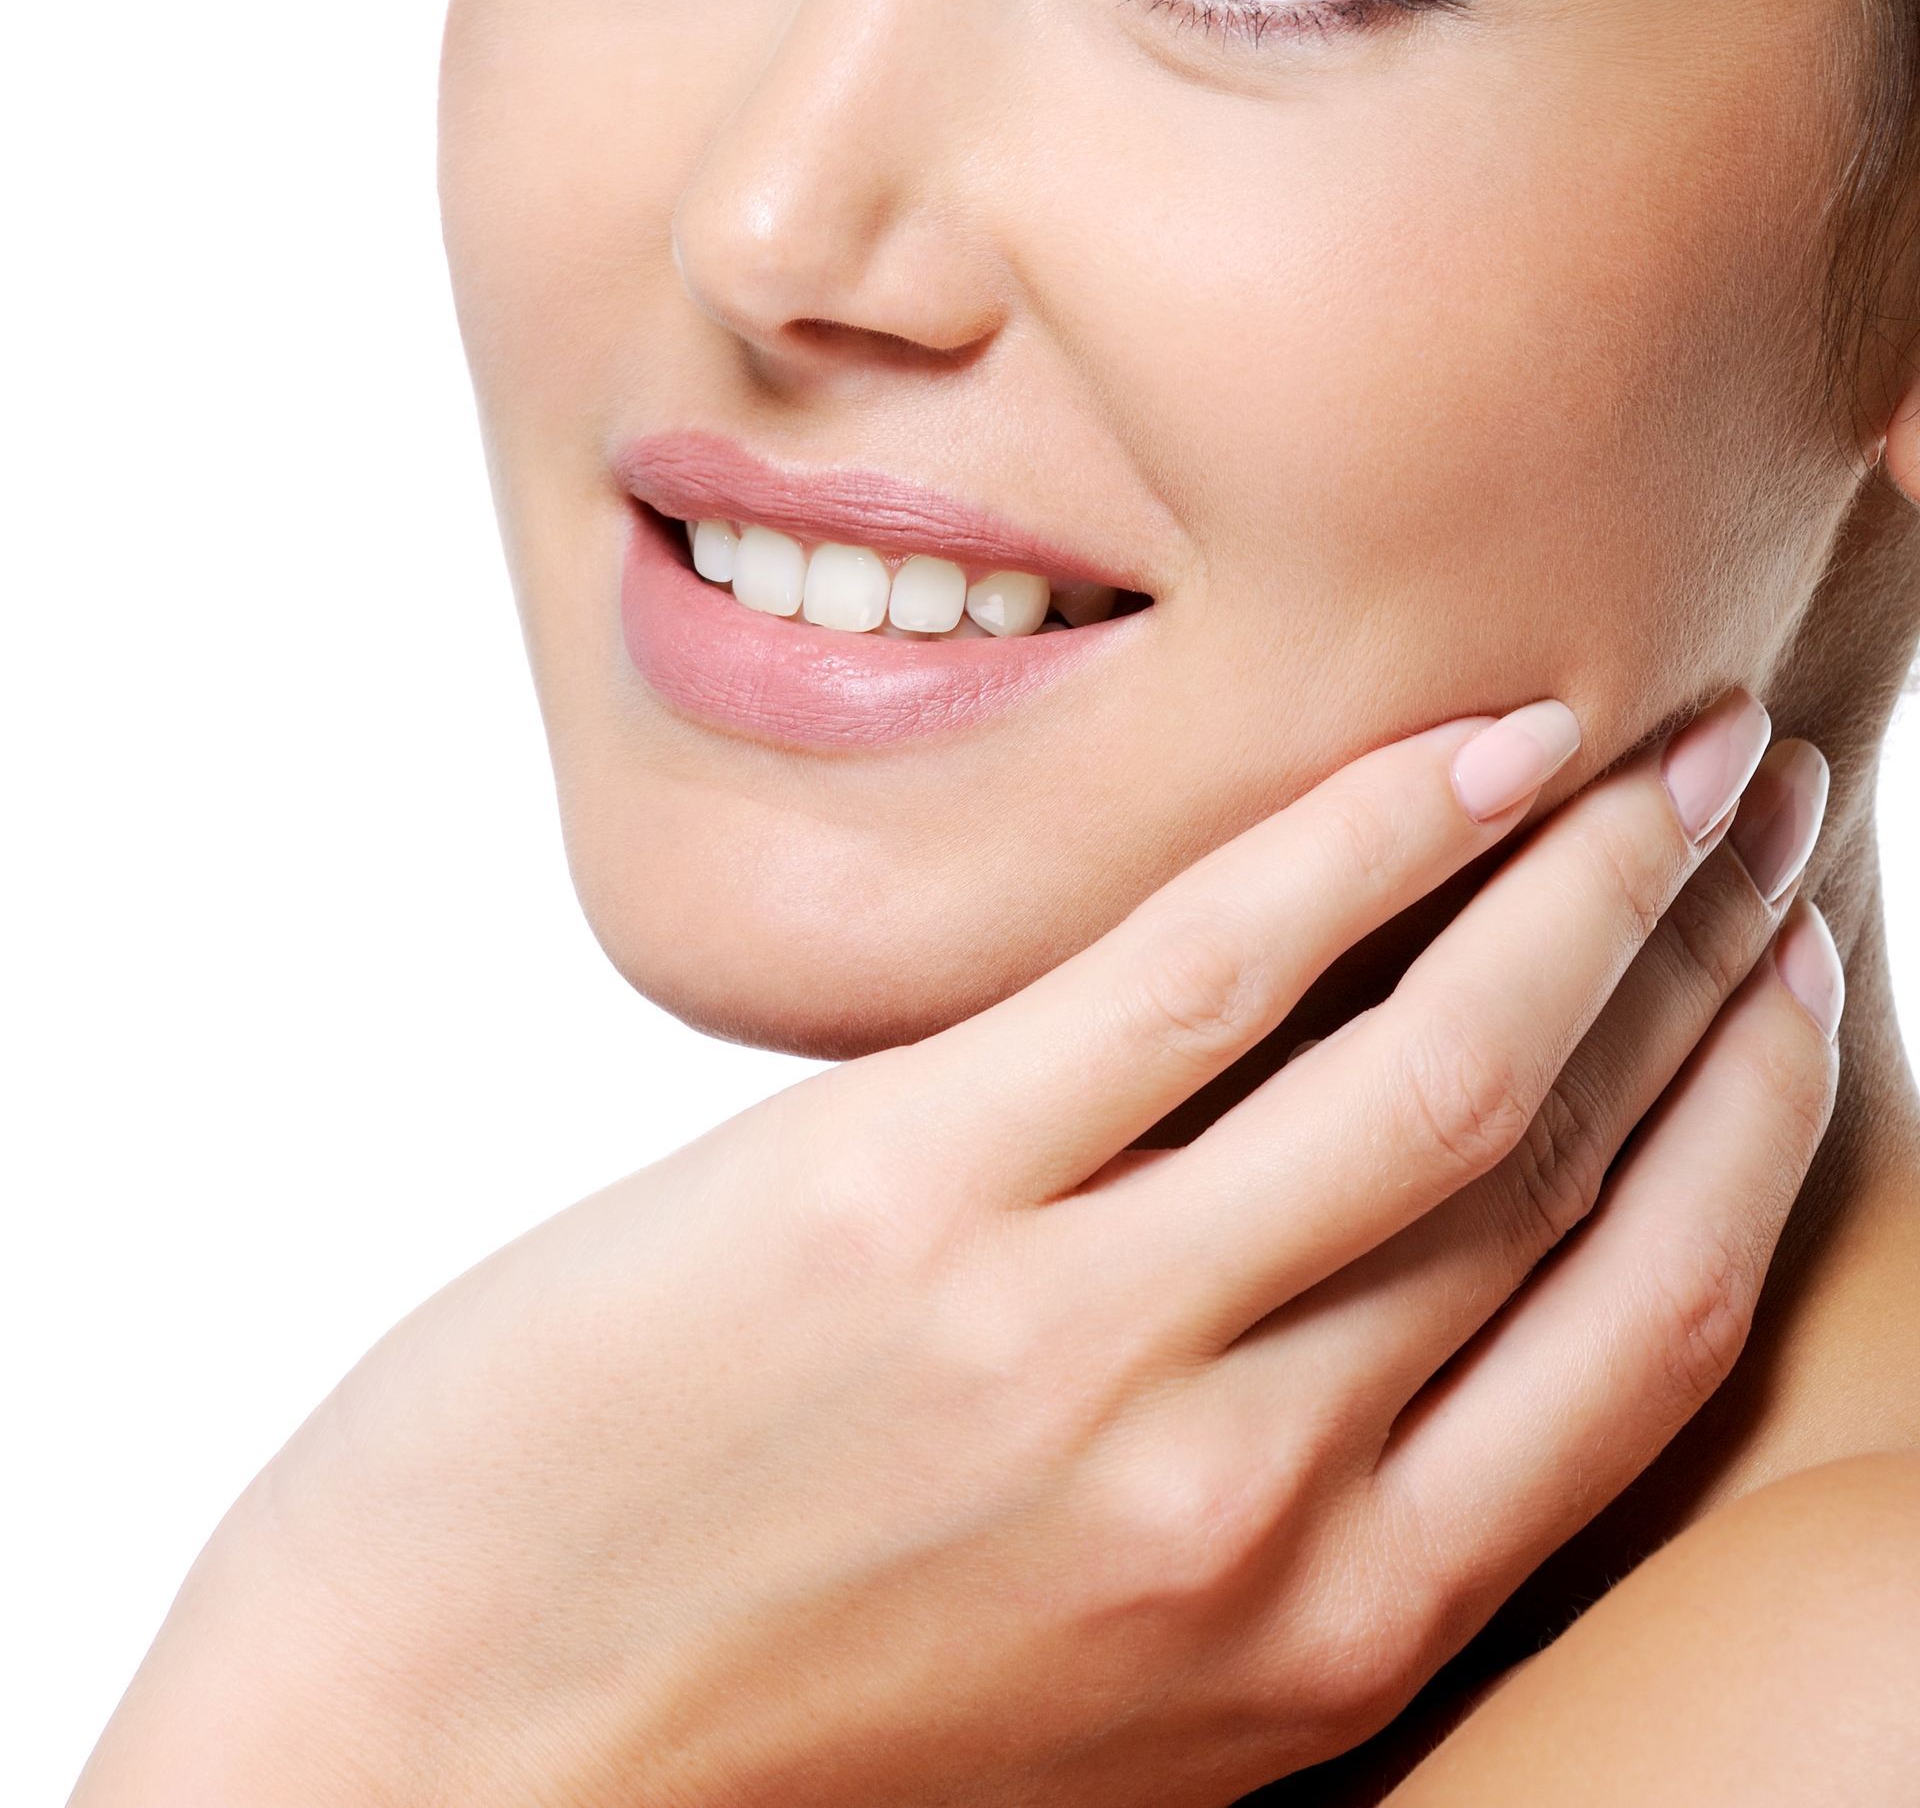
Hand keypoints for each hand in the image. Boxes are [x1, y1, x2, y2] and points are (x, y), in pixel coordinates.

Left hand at [74, 690, 1838, 1807]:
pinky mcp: (909, 1191)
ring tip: (1669, 741)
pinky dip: (1368, 836)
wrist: (427, 1768)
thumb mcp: (1106, 1698)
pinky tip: (1466, 746)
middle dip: (1710, 958)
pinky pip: (1208, 970)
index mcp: (1325, 1635)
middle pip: (1568, 1163)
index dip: (1757, 1123)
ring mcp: (1084, 1338)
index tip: (1802, 979)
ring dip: (1591, 868)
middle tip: (1771, 805)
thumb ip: (1279, 1521)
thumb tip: (1422, 1302)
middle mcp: (1251, 1499)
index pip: (1646, 1334)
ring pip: (1440, 1055)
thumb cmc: (765, 1723)